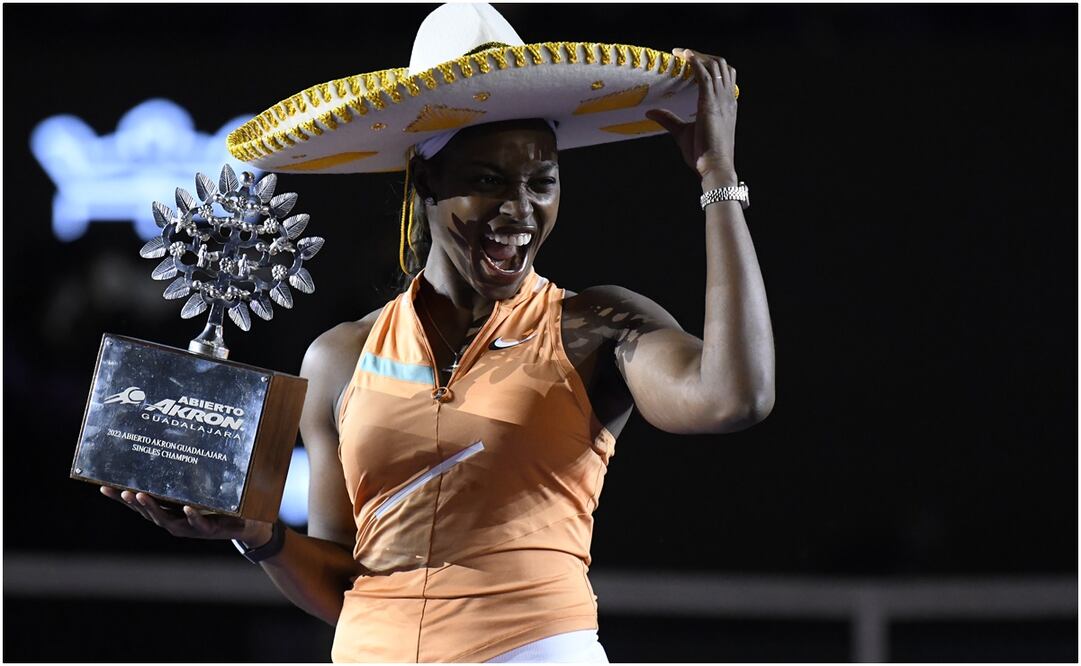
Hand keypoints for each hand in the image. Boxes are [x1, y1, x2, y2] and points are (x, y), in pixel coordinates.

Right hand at [100, 486, 271, 545]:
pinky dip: (192, 516)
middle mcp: (176, 521)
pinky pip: (200, 523)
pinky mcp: (210, 530)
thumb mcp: (200, 488)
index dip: (121, 498)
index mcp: (169, 511)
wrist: (246, 524)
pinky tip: (186, 508)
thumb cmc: (219, 505)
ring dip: (153, 508)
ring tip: (140, 495)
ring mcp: (191, 527)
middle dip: (132, 502)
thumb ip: (187, 476)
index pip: (140, 504)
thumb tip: (174, 446)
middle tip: (119, 490)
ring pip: (167, 520)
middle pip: (148, 513)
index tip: (102, 487)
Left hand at [645, 48, 738, 184]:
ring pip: (715, 65)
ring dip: (697, 55)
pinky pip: (705, 75)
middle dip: (703, 55)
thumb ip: (669, 120)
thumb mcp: (682, 133)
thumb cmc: (702, 155)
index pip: (724, 75)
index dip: (709, 64)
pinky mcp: (710, 104)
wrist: (715, 167)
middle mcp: (726, 99)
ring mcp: (720, 100)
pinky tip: (684, 56)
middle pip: (721, 65)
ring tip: (682, 52)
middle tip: (683, 54)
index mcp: (726, 105)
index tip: (690, 60)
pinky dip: (695, 62)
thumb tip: (650, 113)